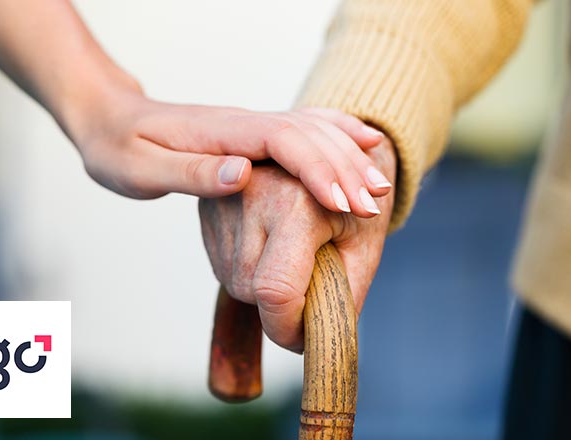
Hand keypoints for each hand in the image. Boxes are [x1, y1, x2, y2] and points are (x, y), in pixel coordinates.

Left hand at [66, 86, 391, 213]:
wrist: (107, 118)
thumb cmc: (118, 148)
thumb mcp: (141, 169)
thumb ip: (192, 174)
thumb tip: (243, 174)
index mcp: (221, 133)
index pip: (282, 142)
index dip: (316, 169)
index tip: (343, 202)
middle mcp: (243, 123)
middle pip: (307, 136)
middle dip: (344, 169)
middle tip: (376, 205)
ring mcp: (250, 126)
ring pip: (312, 132)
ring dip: (348, 156)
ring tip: (380, 187)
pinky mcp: (251, 135)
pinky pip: (304, 129)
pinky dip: (337, 134)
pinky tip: (363, 141)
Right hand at [199, 138, 395, 350]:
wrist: (330, 150)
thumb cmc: (355, 200)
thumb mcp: (363, 247)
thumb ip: (342, 297)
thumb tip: (314, 341)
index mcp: (296, 200)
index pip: (275, 289)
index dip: (288, 328)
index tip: (304, 339)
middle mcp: (250, 193)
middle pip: (252, 290)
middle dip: (281, 307)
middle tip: (312, 283)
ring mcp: (222, 197)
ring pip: (235, 281)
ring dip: (263, 288)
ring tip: (293, 255)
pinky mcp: (207, 205)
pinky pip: (223, 265)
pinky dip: (249, 270)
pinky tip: (271, 245)